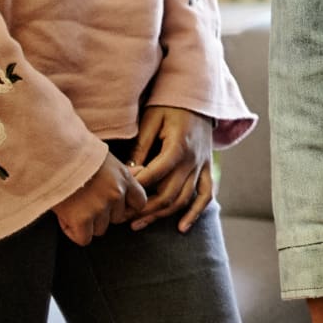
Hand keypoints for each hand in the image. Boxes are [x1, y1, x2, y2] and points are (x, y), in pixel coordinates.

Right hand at [52, 150, 145, 245]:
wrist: (53, 157)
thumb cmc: (77, 156)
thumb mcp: (106, 160)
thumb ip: (123, 172)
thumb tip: (140, 170)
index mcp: (124, 178)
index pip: (139, 202)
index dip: (127, 208)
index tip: (115, 208)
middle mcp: (116, 194)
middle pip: (117, 219)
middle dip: (102, 215)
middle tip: (85, 203)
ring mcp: (100, 207)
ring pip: (100, 229)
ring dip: (87, 223)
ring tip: (74, 206)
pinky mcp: (82, 219)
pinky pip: (84, 238)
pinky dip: (74, 232)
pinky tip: (67, 217)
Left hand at [128, 105, 214, 232]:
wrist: (199, 95)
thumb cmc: (170, 105)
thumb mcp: (151, 119)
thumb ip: (141, 146)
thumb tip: (128, 173)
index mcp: (178, 147)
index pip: (154, 175)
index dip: (134, 188)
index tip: (116, 195)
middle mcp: (193, 160)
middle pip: (169, 194)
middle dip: (143, 209)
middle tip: (120, 218)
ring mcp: (202, 165)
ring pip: (184, 198)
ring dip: (161, 215)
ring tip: (138, 225)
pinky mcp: (207, 167)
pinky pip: (206, 194)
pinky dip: (196, 212)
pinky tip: (181, 227)